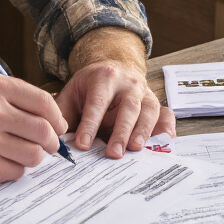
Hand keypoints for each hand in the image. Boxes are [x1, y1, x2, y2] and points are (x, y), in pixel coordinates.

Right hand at [0, 72, 67, 184]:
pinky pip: (16, 171)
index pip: (44, 102)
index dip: (57, 117)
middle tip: (48, 146)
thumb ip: (15, 98)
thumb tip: (53, 117)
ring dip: (32, 157)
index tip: (58, 126)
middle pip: (44, 131)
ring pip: (34, 155)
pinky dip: (13, 169)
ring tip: (19, 153)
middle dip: (52, 142)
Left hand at [57, 59, 175, 157]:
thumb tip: (56, 139)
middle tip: (113, 154)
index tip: (83, 145)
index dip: (90, 124)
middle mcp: (128, 83)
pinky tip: (165, 142)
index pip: (97, 102)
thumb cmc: (89, 87)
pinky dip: (167, 128)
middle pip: (128, 107)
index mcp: (104, 77)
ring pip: (149, 111)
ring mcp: (145, 93)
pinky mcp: (156, 104)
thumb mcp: (72, 93)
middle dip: (121, 131)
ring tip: (134, 149)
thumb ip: (63, 115)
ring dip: (143, 132)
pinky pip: (166, 115)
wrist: (112, 69)